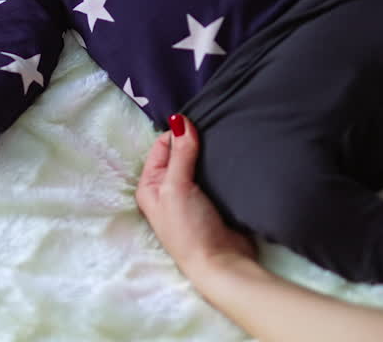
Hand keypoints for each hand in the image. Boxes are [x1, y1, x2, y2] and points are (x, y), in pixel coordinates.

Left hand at [135, 115, 255, 277]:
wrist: (221, 262)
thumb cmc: (189, 228)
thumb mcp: (177, 187)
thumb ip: (180, 153)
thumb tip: (180, 120)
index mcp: (150, 184)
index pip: (161, 146)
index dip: (178, 132)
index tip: (198, 121)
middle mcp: (167, 188)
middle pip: (181, 152)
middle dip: (194, 140)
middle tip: (215, 124)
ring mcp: (190, 194)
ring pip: (199, 162)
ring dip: (210, 152)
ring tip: (225, 136)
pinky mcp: (212, 199)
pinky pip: (215, 173)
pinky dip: (221, 164)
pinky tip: (231, 154)